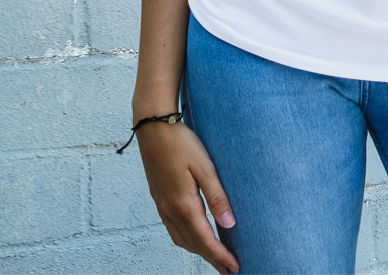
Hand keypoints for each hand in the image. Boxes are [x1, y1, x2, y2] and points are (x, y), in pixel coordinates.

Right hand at [137, 120, 239, 274]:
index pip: (205, 240)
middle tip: (228, 269)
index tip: (234, 267)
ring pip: (181, 239)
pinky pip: (173, 229)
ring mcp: (162, 205)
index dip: (220, 256)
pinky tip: (193, 236)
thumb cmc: (181, 142)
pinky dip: (186, 239)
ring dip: (198, 251)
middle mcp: (170, 210)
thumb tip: (229, 224)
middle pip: (193, 244)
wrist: (153, 127)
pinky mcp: (159, 198)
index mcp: (183, 204)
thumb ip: (217, 196)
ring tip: (214, 257)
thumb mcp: (204, 166)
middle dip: (211, 259)